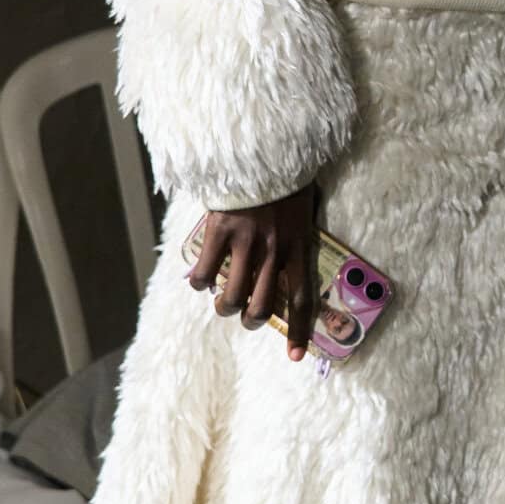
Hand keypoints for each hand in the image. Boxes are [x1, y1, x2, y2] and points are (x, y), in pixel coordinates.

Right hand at [188, 186, 318, 360]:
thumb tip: (294, 263)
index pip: (302, 299)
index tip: (295, 356)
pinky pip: (205, 272)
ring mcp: (246, 241)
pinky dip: (200, 283)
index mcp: (300, 245)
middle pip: (262, 307)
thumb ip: (299, 237)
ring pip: (231, 297)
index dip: (299, 332)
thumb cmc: (287, 178)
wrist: (263, 147)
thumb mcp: (304, 210)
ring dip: (224, 307)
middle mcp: (274, 249)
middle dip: (251, 321)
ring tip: (221, 301)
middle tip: (246, 317)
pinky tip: (200, 280)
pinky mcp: (220, 230)